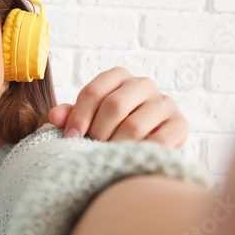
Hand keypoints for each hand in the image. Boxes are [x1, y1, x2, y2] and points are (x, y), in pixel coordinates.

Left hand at [48, 67, 187, 147]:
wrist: (148, 142)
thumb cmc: (112, 126)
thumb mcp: (89, 118)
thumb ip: (71, 115)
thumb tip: (54, 116)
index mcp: (119, 76)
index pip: (94, 91)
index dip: (79, 117)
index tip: (70, 138)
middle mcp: (144, 84)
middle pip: (114, 106)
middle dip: (98, 131)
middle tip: (91, 148)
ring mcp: (165, 103)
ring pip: (134, 125)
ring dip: (116, 145)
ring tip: (108, 155)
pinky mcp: (180, 124)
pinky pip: (158, 141)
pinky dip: (140, 152)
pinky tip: (130, 159)